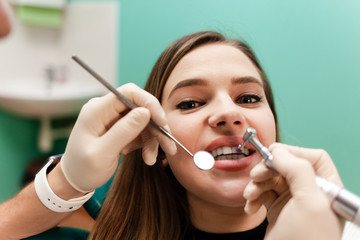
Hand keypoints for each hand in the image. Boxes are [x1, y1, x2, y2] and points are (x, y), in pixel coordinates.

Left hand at [60, 83, 176, 192]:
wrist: (74, 180)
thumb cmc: (83, 169)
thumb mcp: (102, 153)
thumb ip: (123, 131)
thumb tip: (145, 112)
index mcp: (97, 110)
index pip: (129, 92)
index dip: (149, 103)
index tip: (162, 122)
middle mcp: (106, 110)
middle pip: (140, 107)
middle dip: (156, 126)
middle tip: (168, 146)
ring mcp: (113, 118)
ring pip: (144, 120)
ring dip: (153, 139)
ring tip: (151, 159)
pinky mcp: (120, 128)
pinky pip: (141, 130)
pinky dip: (147, 143)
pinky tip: (143, 156)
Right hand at [244, 143, 342, 239]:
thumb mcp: (309, 202)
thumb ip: (298, 170)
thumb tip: (279, 151)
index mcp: (326, 187)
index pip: (312, 157)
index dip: (291, 153)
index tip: (272, 156)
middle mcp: (310, 192)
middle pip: (287, 165)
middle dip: (267, 170)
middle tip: (256, 176)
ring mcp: (293, 202)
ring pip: (272, 178)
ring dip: (257, 184)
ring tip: (250, 196)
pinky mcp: (278, 210)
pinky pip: (263, 193)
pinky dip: (254, 197)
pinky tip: (251, 206)